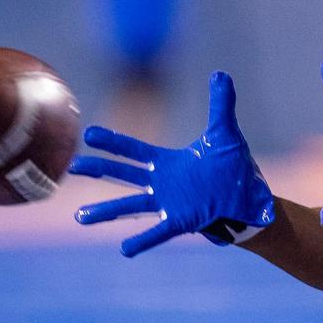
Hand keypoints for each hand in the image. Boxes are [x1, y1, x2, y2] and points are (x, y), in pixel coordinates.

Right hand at [68, 71, 273, 256]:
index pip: (134, 150)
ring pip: (131, 206)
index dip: (112, 142)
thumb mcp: (226, 133)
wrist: (251, 201)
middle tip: (71, 167)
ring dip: (107, 211)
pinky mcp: (182, 222)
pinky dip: (142, 240)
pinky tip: (124, 249)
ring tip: (80, 217)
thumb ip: (221, 104)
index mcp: (169, 162)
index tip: (88, 134)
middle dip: (98, 170)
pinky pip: (158, 232)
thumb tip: (220, 73)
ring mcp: (170, 204)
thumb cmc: (236, 170)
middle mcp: (163, 183)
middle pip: (124, 175)